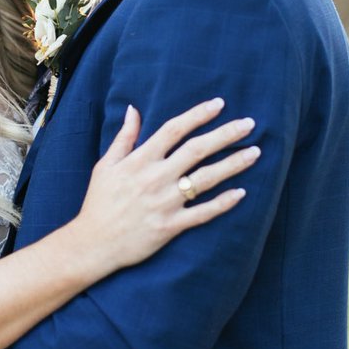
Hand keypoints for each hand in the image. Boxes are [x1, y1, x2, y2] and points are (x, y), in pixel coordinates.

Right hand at [74, 97, 257, 273]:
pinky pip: (203, 213)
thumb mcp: (105, 165)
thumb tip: (134, 109)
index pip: (173, 130)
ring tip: (254, 153)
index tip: (219, 104)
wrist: (93, 244)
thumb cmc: (98, 202)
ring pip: (206, 179)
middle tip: (249, 124)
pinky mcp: (171, 226)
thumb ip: (124, 137)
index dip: (197, 115)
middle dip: (226, 135)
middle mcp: (155, 178)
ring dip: (233, 164)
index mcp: (139, 160)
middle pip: (197, 149)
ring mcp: (165, 203)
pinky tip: (241, 192)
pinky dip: (223, 203)